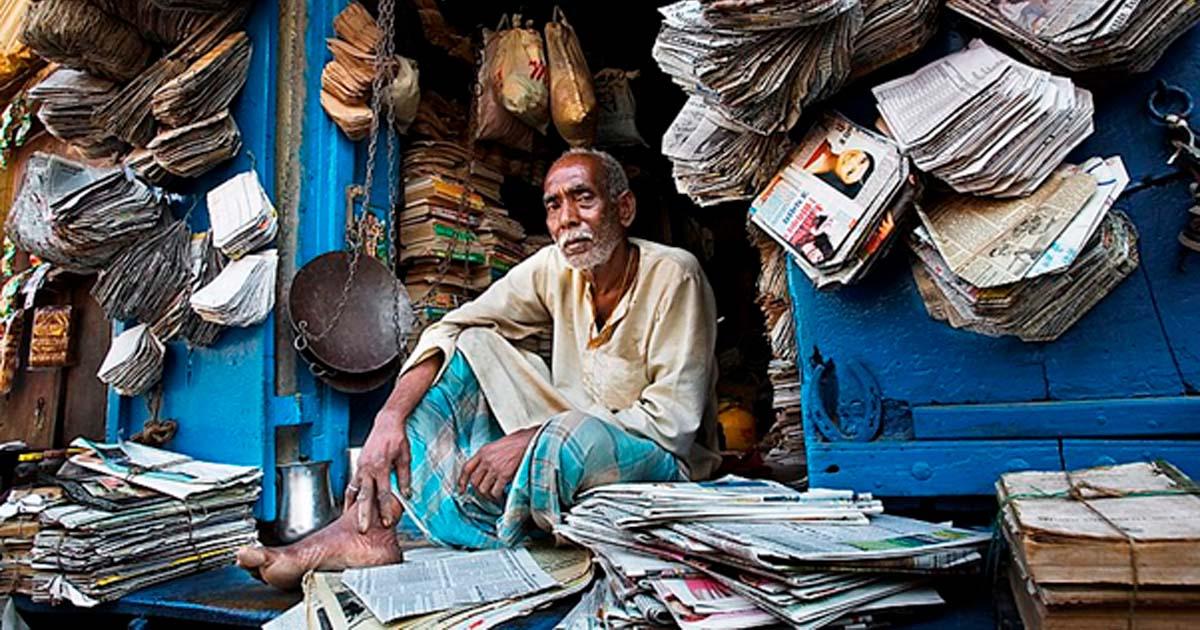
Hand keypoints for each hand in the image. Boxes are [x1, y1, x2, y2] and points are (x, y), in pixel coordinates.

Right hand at [346, 405, 408, 532]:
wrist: (387, 423)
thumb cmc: (397, 438)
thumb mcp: (405, 457)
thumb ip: (404, 477)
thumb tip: (406, 495)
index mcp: (381, 467)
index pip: (383, 494)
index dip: (384, 509)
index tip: (386, 522)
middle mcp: (368, 468)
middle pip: (365, 496)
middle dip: (364, 515)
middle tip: (363, 529)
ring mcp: (360, 467)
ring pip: (354, 491)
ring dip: (353, 507)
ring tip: (351, 521)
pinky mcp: (358, 465)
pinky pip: (352, 483)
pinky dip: (351, 495)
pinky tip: (350, 505)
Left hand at [457, 427, 538, 503]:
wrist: (531, 440)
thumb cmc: (518, 442)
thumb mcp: (498, 445)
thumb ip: (489, 456)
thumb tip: (486, 470)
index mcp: (483, 451)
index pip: (466, 468)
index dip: (462, 481)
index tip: (461, 489)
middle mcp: (486, 460)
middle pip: (474, 481)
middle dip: (478, 491)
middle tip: (485, 494)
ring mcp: (495, 467)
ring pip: (483, 489)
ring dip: (488, 496)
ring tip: (495, 497)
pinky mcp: (504, 474)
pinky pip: (495, 491)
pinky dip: (497, 497)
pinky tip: (502, 497)